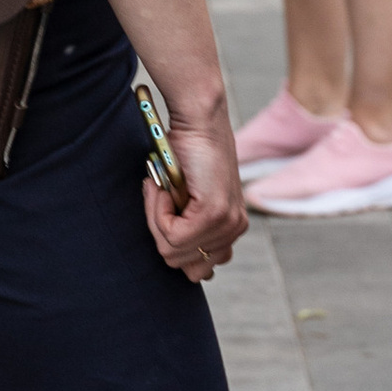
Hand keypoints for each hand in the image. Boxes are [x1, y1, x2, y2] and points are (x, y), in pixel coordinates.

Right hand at [144, 113, 246, 280]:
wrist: (198, 120)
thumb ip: (188, 228)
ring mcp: (226, 222)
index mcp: (232, 228)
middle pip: (183, 266)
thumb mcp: (187, 198)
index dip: (172, 243)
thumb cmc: (186, 152)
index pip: (198, 270)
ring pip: (173, 250)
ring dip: (157, 219)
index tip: (166, 210)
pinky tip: (162, 187)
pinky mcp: (213, 212)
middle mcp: (235, 229)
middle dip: (162, 234)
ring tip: (163, 189)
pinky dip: (156, 209)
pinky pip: (171, 233)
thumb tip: (173, 256)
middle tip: (161, 198)